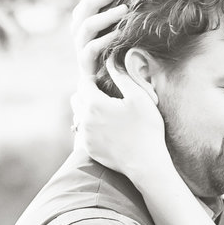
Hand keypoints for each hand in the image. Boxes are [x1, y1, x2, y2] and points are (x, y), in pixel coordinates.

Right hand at [71, 0, 129, 77]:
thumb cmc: (113, 47)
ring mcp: (80, 44)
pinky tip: (120, 33)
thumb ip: (120, 6)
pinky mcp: (84, 62)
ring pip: (87, 24)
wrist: (103, 81)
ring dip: (107, 15)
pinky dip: (105, 39)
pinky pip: (92, 48)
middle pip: (88, 4)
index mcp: (84, 14)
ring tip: (126, 9)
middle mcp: (78, 27)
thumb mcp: (116, 23)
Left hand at [72, 59, 168, 182]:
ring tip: (105, 111)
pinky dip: (91, 126)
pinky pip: (83, 131)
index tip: (104, 79)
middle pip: (77, 97)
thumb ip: (122, 76)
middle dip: (87, 92)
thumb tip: (111, 60)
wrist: (146, 164)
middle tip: (105, 94)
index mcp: (95, 104)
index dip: (93, 78)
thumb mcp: (139, 97)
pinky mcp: (89, 148)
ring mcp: (85, 136)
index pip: (83, 82)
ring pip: (78, 115)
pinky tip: (108, 128)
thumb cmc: (146, 128)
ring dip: (87, 109)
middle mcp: (85, 119)